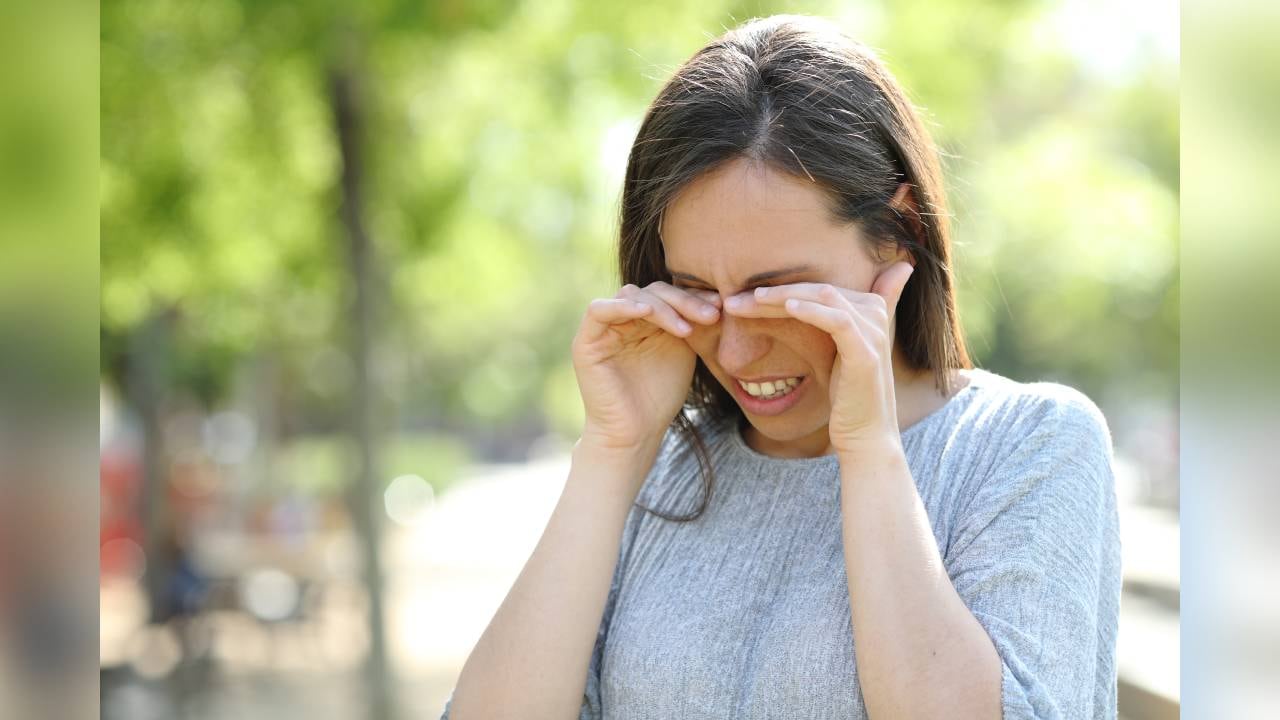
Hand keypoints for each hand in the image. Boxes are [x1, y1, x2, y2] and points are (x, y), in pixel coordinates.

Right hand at [571, 281, 721, 451]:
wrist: (635, 433)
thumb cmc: (660, 396)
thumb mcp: (684, 351)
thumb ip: (690, 321)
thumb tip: (717, 295)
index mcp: (646, 319)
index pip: (669, 294)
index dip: (694, 296)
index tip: (722, 305)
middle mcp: (624, 318)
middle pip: (653, 291)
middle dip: (684, 301)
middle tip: (711, 315)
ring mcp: (603, 328)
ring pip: (631, 295)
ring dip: (662, 307)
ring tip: (687, 328)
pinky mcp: (586, 340)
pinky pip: (599, 310)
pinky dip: (623, 307)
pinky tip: (648, 313)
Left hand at [722, 262, 914, 453]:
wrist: (865, 435)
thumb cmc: (845, 397)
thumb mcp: (836, 354)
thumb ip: (828, 324)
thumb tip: (804, 307)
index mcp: (869, 309)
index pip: (818, 287)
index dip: (781, 287)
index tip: (741, 297)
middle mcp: (875, 313)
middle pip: (818, 289)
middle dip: (774, 292)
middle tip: (733, 299)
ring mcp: (873, 332)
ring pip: (824, 297)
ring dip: (783, 296)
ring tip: (751, 300)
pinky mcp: (865, 353)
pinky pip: (838, 321)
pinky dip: (812, 311)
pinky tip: (788, 308)